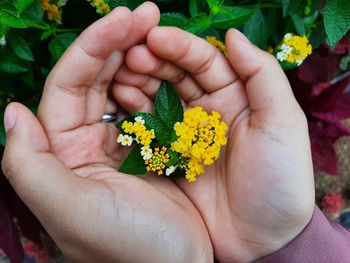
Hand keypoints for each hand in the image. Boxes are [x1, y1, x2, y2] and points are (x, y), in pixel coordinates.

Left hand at [1, 4, 211, 262]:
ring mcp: (120, 143)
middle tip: (149, 13)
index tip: (125, 18)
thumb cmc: (126, 246)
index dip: (94, 46)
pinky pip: (149, 106)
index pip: (69, 84)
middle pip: (96, 78)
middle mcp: (86, 144)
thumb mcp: (70, 210)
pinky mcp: (150, 147)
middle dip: (119, 41)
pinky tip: (170, 69)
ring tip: (161, 34)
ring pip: (124, 87)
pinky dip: (159, 85)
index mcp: (62, 152)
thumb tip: (12, 111)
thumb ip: (28, 164)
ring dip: (139, 59)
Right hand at [121, 27, 314, 261]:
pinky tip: (120, 101)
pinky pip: (149, 127)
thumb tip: (232, 34)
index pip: (205, 60)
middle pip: (177, 74)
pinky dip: (134, 112)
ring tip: (120, 74)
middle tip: (129, 55)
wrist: (261, 238)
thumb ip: (261, 74)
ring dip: (139, 82)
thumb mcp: (282, 122)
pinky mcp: (170, 156)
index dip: (180, 46)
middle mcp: (209, 110)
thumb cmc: (279, 180)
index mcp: (236, 96)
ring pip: (159, 97)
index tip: (153, 37)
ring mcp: (186, 133)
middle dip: (154, 60)